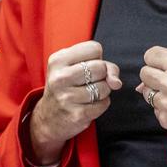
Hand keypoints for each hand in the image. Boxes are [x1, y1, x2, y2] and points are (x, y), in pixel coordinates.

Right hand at [31, 40, 121, 164]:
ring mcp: (66, 97)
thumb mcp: (79, 68)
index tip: (84, 67)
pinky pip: (104, 103)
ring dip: (103, 91)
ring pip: (105, 86)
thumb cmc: (70, 86)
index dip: (96, 58)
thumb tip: (116, 83)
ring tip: (86, 94)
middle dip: (101, 75)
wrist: (49, 119)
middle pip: (101, 67)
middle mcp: (60, 77)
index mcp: (58, 60)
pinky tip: (87, 106)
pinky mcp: (76, 114)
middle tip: (87, 82)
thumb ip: (106, 66)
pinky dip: (101, 104)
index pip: (94, 48)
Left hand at [137, 46, 166, 145]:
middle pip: (144, 73)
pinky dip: (164, 109)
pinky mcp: (166, 119)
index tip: (162, 66)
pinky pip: (155, 110)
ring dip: (158, 94)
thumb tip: (141, 84)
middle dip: (154, 77)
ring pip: (146, 93)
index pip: (150, 56)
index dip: (156, 61)